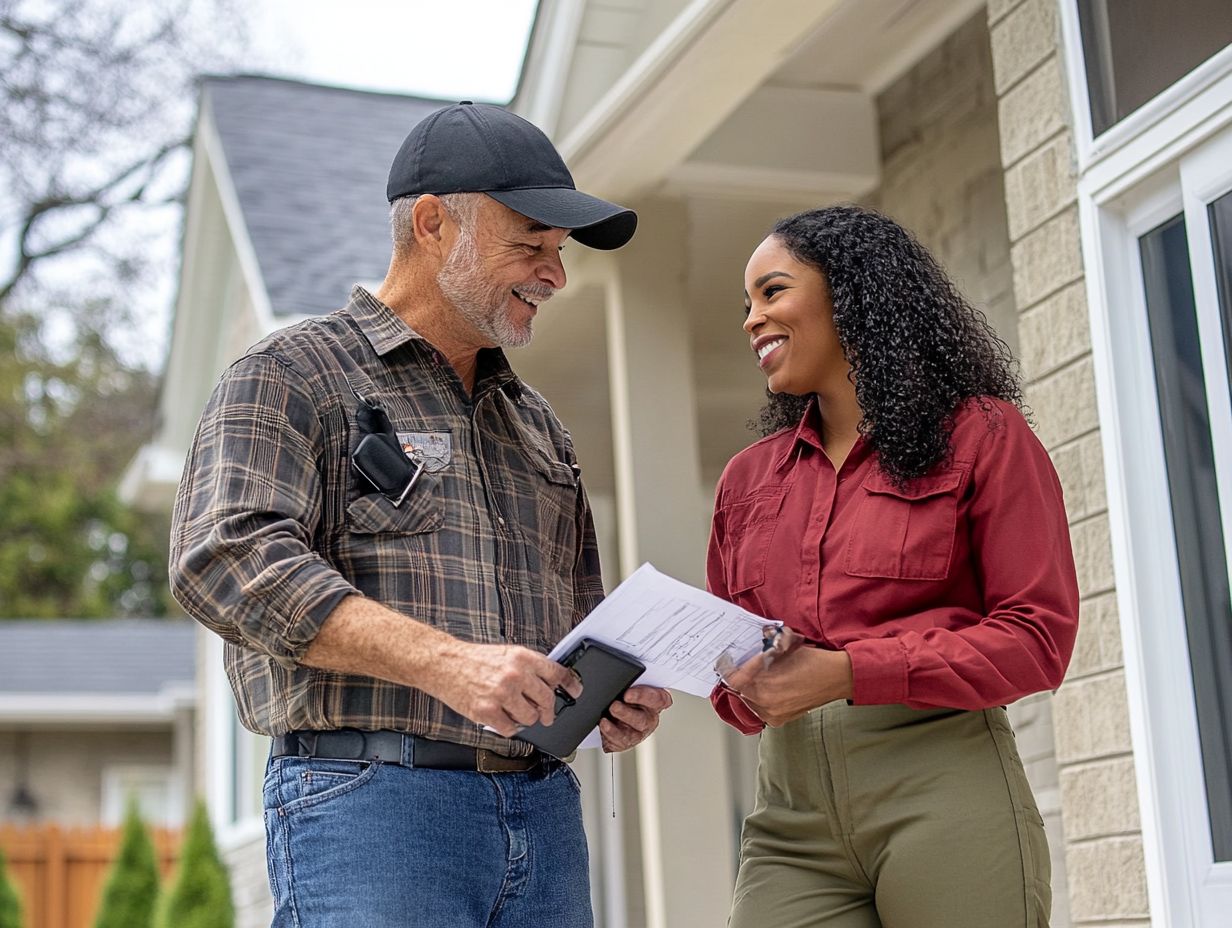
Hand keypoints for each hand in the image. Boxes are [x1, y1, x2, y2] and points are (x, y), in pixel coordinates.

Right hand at [430, 642, 583, 737]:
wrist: (444, 663)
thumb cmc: (474, 659)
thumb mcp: (507, 653)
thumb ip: (529, 667)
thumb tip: (551, 683)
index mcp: (522, 658)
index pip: (557, 673)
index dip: (570, 685)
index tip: (575, 692)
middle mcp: (515, 675)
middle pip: (547, 700)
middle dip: (549, 710)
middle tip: (547, 715)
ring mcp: (501, 694)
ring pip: (531, 717)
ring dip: (528, 719)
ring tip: (517, 712)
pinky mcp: (487, 712)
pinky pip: (511, 729)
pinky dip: (510, 727)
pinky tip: (503, 718)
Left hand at [599, 686, 672, 752]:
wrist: (619, 709)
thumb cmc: (628, 695)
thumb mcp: (631, 685)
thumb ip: (628, 683)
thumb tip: (613, 679)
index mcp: (656, 702)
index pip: (659, 699)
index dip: (643, 696)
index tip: (627, 694)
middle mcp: (649, 719)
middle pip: (642, 720)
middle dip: (626, 714)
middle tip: (613, 706)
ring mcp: (638, 733)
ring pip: (630, 736)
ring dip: (615, 729)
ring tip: (604, 721)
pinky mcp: (625, 742)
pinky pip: (618, 743)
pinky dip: (609, 736)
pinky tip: (603, 728)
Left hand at [720, 645, 852, 727]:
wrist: (837, 677)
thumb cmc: (814, 660)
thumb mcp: (783, 647)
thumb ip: (762, 650)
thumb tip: (747, 648)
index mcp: (765, 684)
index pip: (734, 679)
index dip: (727, 669)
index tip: (725, 662)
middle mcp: (766, 702)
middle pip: (740, 689)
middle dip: (741, 677)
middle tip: (742, 666)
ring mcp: (772, 713)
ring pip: (748, 699)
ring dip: (750, 688)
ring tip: (760, 677)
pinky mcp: (779, 720)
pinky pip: (759, 709)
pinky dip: (760, 699)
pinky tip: (769, 688)